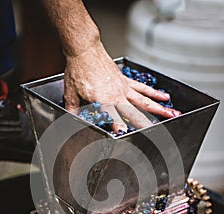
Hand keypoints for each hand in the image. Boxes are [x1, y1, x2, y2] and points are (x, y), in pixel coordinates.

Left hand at [64, 42, 180, 131]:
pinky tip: (165, 97)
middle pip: (135, 112)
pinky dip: (154, 93)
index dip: (120, 128)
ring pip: (145, 101)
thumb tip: (71, 122)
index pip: (114, 118)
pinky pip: (143, 88)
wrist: (84, 50)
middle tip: (158, 133)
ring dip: (159, 109)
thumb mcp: (70, 94)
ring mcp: (124, 88)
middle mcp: (117, 96)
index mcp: (103, 101)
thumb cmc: (78, 71)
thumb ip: (73, 111)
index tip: (127, 135)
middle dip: (146, 124)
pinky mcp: (126, 81)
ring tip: (172, 114)